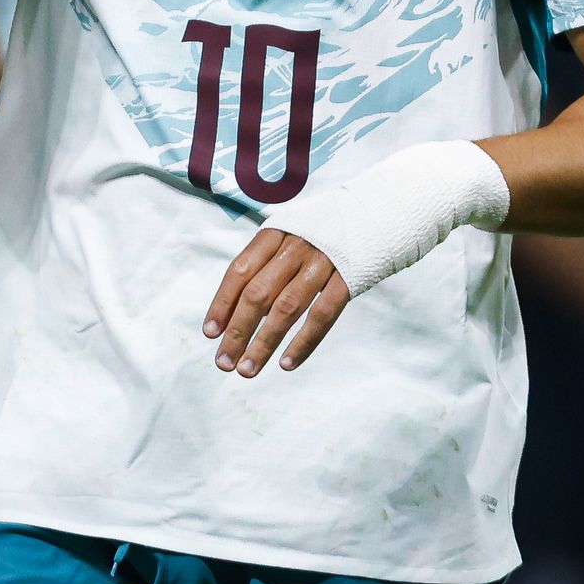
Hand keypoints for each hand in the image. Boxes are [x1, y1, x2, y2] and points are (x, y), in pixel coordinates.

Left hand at [203, 227, 350, 376]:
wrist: (373, 214)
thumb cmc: (321, 233)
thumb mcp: (288, 236)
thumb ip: (265, 266)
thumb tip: (238, 313)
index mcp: (274, 234)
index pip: (240, 271)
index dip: (222, 303)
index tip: (210, 333)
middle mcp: (294, 247)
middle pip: (258, 293)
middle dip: (237, 331)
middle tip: (224, 361)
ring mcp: (322, 263)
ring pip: (286, 308)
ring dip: (263, 342)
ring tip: (247, 369)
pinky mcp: (348, 279)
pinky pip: (322, 315)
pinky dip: (303, 342)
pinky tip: (286, 364)